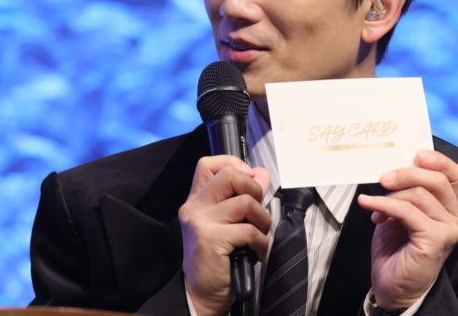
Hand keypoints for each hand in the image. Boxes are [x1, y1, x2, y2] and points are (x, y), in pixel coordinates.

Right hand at [179, 156, 271, 314]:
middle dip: (254, 189)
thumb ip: (242, 195)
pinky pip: (249, 230)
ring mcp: (201, 222)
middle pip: (230, 175)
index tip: (249, 182)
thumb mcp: (228, 222)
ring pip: (246, 202)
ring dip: (262, 219)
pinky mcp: (211, 239)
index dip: (235, 165)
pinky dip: (261, 242)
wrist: (200, 294)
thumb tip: (262, 174)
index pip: (208, 164)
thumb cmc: (217, 258)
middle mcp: (194, 207)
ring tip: (258, 234)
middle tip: (256, 210)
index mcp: (196, 200)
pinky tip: (255, 252)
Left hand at [357, 150, 457, 309]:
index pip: (455, 176)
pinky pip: (407, 211)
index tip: (417, 154)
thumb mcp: (400, 213)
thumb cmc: (396, 250)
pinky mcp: (437, 239)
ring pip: (419, 194)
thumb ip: (406, 192)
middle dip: (407, 173)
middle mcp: (456, 219)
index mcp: (450, 209)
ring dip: (390, 196)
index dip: (439, 160)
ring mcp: (449, 230)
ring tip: (374, 206)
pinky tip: (369, 206)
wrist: (392, 287)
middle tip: (383, 178)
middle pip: (437, 180)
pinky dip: (384, 204)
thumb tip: (392, 169)